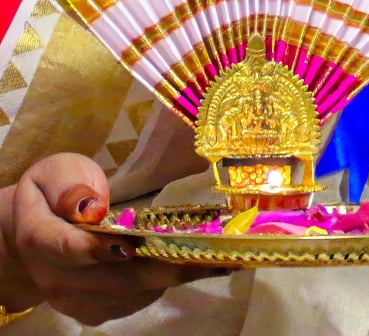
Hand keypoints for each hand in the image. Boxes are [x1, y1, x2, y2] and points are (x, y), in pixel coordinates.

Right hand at [3, 153, 226, 325]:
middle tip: (219, 253)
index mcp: (40, 239)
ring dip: (180, 273)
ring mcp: (79, 302)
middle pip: (121, 278)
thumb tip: (89, 207)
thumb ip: (68, 185)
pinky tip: (197, 263)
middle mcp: (57, 280)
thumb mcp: (54, 173)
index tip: (134, 245)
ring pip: (139, 291)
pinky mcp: (98, 313)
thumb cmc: (51, 195)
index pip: (69, 249)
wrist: (30, 237)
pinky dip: (170, 280)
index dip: (102, 249)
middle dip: (171, 265)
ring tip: (221, 255)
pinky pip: (142, 298)